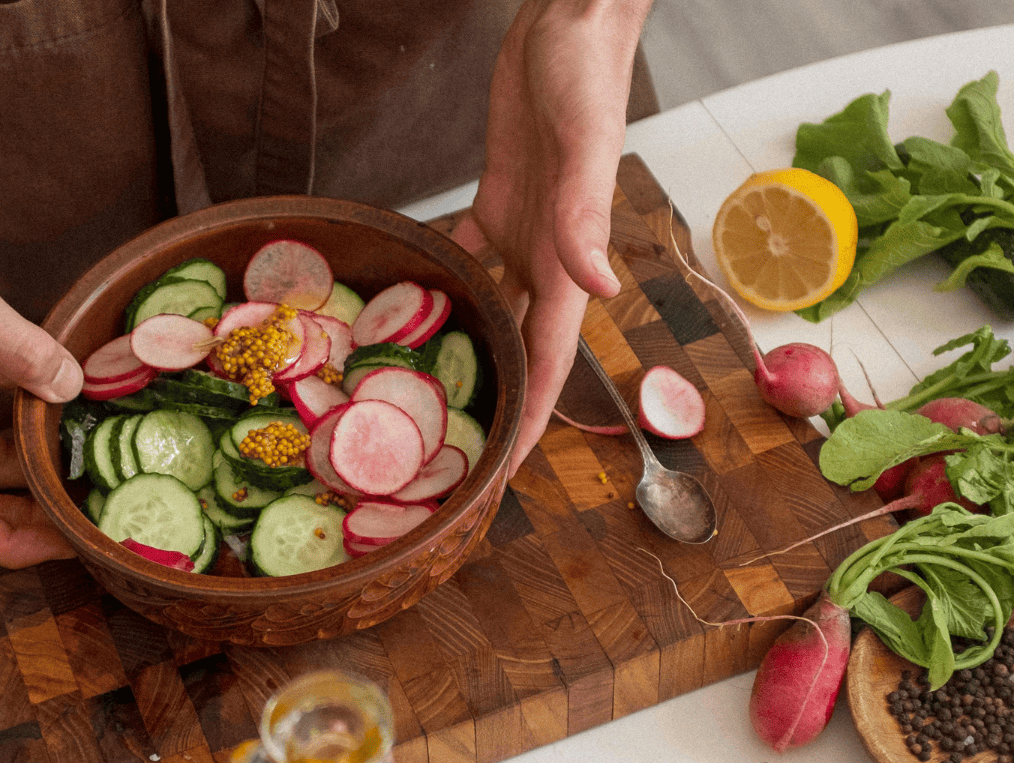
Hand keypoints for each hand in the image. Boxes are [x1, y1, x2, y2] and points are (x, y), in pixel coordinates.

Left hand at [453, 0, 651, 475]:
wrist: (569, 27)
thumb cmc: (586, 79)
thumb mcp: (584, 147)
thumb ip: (585, 217)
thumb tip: (599, 287)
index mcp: (567, 258)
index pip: (551, 355)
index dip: (533, 413)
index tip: (508, 467)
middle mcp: (544, 256)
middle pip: (521, 346)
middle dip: (499, 400)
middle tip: (459, 447)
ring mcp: (520, 229)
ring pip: (493, 308)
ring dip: (472, 350)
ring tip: (432, 391)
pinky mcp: (495, 199)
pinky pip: (467, 253)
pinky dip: (444, 281)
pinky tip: (413, 303)